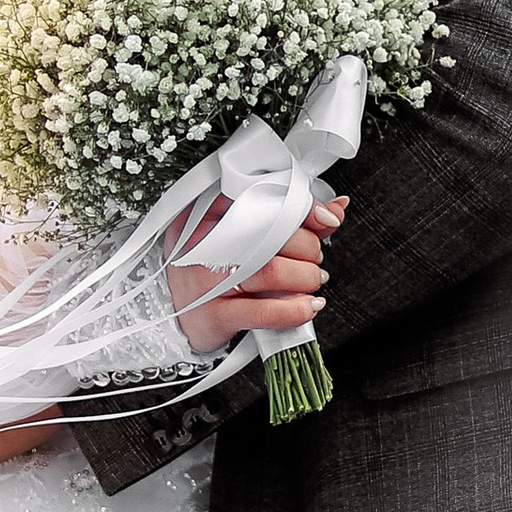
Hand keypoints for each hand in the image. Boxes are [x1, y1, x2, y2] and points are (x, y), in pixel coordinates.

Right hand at [167, 193, 345, 355]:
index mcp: (207, 212)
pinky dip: (295, 310)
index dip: (300, 207)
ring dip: (306, 277)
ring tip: (311, 279)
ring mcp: (206, 279)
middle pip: (272, 234)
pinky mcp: (214, 314)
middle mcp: (203, 242)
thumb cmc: (212, 268)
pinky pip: (264, 312)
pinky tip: (308, 306)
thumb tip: (336, 208)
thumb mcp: (240, 234)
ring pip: (273, 271)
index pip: (260, 197)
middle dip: (308, 247)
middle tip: (313, 257)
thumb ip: (289, 218)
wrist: (174, 314)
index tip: (322, 218)